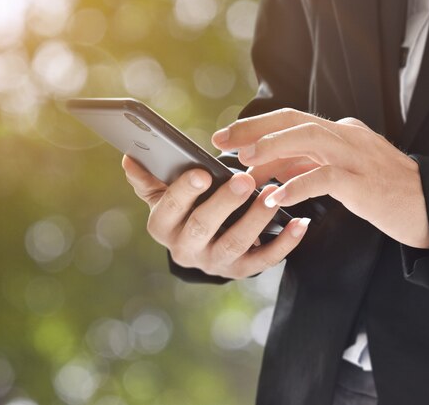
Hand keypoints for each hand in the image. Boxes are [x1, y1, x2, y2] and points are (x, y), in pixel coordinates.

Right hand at [121, 155, 310, 278]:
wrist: (202, 243)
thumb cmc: (183, 209)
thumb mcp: (162, 194)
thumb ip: (148, 178)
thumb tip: (129, 157)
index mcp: (162, 228)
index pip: (168, 211)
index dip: (183, 193)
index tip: (202, 172)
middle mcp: (184, 250)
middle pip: (202, 228)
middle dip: (224, 203)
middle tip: (244, 179)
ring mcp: (213, 263)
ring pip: (235, 244)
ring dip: (255, 219)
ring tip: (272, 193)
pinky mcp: (239, 271)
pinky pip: (263, 260)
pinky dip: (284, 243)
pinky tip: (299, 223)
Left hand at [212, 108, 428, 248]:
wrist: (426, 206)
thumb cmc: (377, 191)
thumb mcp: (335, 172)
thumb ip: (302, 165)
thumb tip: (263, 170)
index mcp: (338, 131)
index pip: (290, 119)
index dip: (255, 126)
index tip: (225, 137)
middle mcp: (346, 135)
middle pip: (294, 120)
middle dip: (254, 129)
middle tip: (222, 142)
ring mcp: (356, 155)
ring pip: (310, 137)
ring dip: (273, 147)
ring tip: (245, 162)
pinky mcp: (363, 181)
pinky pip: (325, 177)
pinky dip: (297, 185)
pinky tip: (275, 198)